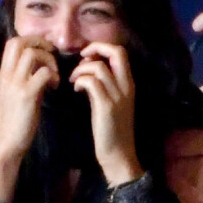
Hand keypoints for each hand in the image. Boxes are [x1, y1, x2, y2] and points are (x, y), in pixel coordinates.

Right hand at [0, 36, 58, 202]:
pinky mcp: (27, 95)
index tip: (45, 51)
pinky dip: (53, 75)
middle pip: (20, 41)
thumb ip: (21, 78)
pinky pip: (43, 73)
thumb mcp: (12, 94)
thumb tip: (37, 66)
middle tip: (52, 54)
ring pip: (32, 53)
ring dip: (49, 60)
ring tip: (54, 75)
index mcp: (3, 74)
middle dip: (40, 42)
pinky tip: (55, 87)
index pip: (12, 42)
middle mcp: (7, 75)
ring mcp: (15, 84)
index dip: (31, 40)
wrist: (7, 144)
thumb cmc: (13, 121)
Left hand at [70, 42, 141, 184]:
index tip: (87, 56)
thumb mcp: (109, 101)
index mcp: (128, 83)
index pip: (120, 52)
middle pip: (115, 52)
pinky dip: (80, 81)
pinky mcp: (107, 106)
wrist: (118, 154)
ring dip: (81, 69)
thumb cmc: (110, 129)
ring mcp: (118, 96)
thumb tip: (87, 68)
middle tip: (81, 58)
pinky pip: (91, 82)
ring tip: (74, 79)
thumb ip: (102, 84)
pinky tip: (76, 89)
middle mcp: (126, 86)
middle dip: (95, 48)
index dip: (101, 47)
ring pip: (98, 66)